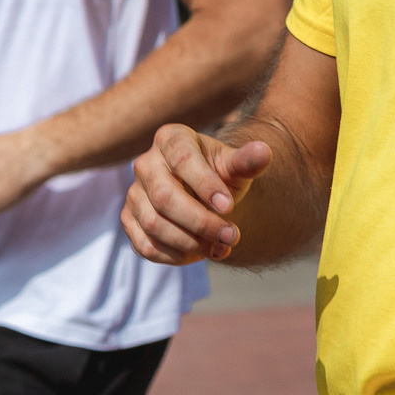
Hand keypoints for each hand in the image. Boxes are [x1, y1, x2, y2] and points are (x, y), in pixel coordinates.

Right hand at [121, 124, 271, 263]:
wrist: (205, 192)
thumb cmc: (220, 174)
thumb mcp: (234, 166)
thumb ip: (247, 161)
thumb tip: (264, 153)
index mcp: (171, 139)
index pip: (183, 160)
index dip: (205, 185)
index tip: (229, 207)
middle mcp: (146, 164)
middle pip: (164, 197)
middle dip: (201, 222)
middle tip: (232, 236)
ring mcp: (134, 193)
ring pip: (154, 224)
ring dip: (190, 242)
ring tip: (221, 247)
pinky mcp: (130, 220)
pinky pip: (145, 245)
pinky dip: (174, 256)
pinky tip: (200, 253)